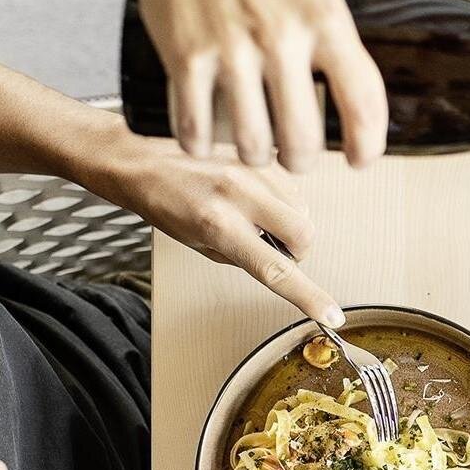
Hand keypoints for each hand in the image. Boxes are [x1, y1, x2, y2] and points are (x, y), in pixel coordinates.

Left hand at [94, 134, 343, 326]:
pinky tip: (257, 200)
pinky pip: (290, 186)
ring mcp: (249, 170)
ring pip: (301, 210)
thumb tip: (279, 261)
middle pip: (304, 234)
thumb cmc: (161, 202)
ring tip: (258, 220)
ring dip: (290, 224)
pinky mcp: (255, 155)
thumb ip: (242, 254)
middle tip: (272, 249)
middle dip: (298, 250)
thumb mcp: (197, 242)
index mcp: (218, 224)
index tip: (330, 314)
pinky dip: (282, 201)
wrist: (138, 158)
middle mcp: (237, 193)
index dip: (308, 296)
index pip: (276, 270)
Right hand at [113, 0, 386, 172]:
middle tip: (299, 156)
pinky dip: (200, 145)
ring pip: (252, 143)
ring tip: (257, 150)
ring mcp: (230, 50)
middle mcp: (280, 39)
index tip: (362, 159)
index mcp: (324, 16)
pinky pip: (194, 125)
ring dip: (257, 157)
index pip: (362, 100)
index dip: (368, 143)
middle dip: (304, 161)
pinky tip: (205, 143)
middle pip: (303, 139)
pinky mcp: (183, 54)